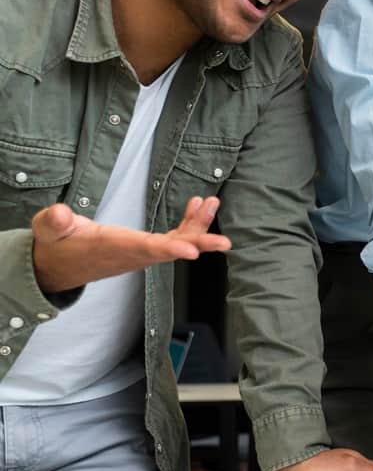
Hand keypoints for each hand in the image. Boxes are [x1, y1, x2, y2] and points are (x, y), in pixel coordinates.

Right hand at [31, 196, 230, 293]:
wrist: (55, 267)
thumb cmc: (56, 246)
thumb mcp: (48, 230)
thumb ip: (53, 222)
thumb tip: (58, 214)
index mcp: (113, 247)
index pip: (145, 250)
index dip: (170, 251)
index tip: (193, 252)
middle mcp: (133, 253)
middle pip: (171, 249)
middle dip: (199, 243)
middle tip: (225, 242)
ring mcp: (141, 251)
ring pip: (177, 241)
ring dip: (198, 225)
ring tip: (212, 202)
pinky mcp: (144, 247)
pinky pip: (173, 237)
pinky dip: (188, 223)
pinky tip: (199, 205)